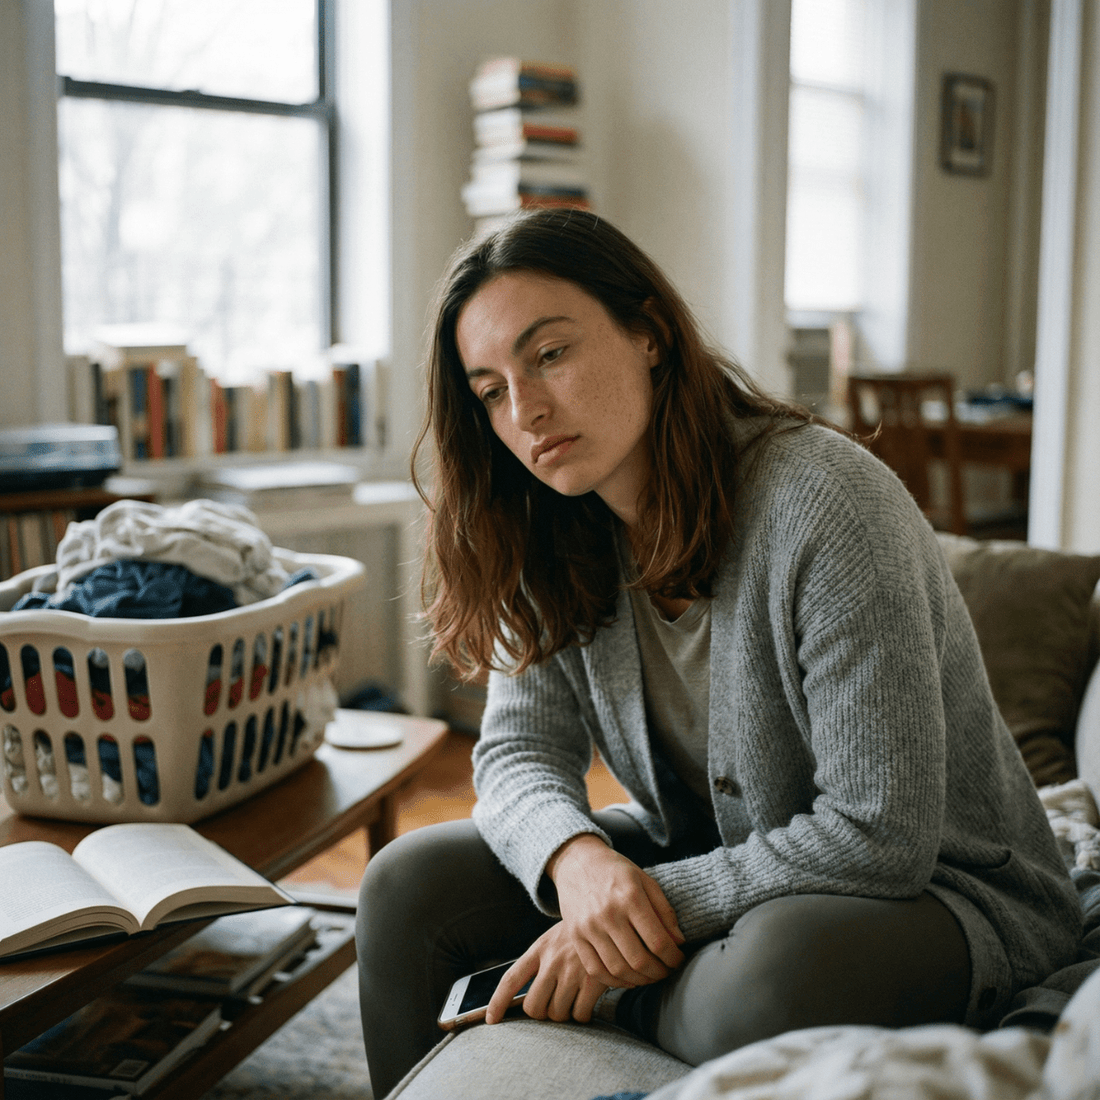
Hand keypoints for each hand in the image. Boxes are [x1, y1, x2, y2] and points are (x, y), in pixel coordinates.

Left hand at [484, 924, 606, 1024]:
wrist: (609, 919)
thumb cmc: (576, 937)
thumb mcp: (552, 939)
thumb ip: (537, 964)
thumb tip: (521, 1000)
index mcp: (539, 948)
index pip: (511, 979)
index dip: (498, 1002)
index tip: (492, 1020)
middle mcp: (553, 960)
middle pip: (534, 1007)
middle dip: (541, 1012)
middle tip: (552, 1003)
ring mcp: (572, 971)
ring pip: (557, 1014)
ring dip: (563, 1013)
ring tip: (572, 996)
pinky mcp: (593, 981)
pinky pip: (579, 1015)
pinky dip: (582, 1014)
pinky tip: (587, 999)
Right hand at [549, 833, 684, 987]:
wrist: (577, 861)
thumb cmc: (616, 870)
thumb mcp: (645, 880)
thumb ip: (664, 910)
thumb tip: (679, 941)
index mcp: (630, 897)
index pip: (658, 941)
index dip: (673, 957)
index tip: (679, 960)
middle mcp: (608, 913)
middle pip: (639, 960)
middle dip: (659, 972)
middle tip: (667, 971)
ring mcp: (589, 927)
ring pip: (618, 970)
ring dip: (640, 980)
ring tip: (650, 976)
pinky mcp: (575, 936)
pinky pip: (595, 970)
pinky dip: (615, 982)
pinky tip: (628, 978)